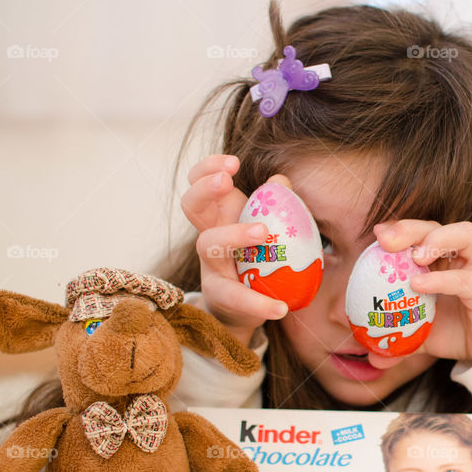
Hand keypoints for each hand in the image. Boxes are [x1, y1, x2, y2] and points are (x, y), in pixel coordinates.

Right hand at [181, 155, 290, 343]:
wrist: (245, 308)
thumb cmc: (255, 259)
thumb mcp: (266, 227)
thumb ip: (275, 204)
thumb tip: (280, 181)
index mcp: (220, 215)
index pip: (200, 182)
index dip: (208, 168)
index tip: (233, 163)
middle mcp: (210, 236)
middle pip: (191, 205)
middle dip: (205, 188)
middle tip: (226, 181)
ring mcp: (211, 266)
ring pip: (208, 244)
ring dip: (235, 234)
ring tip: (263, 233)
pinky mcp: (221, 296)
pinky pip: (236, 297)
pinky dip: (260, 303)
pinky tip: (281, 307)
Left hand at [370, 220, 471, 365]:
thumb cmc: (458, 330)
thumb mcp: (422, 334)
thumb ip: (399, 341)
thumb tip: (372, 359)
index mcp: (440, 258)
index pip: (418, 232)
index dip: (398, 228)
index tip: (377, 233)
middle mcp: (460, 254)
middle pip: (434, 226)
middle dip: (409, 228)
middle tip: (386, 240)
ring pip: (463, 235)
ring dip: (436, 238)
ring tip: (414, 255)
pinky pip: (464, 278)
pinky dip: (441, 279)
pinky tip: (419, 285)